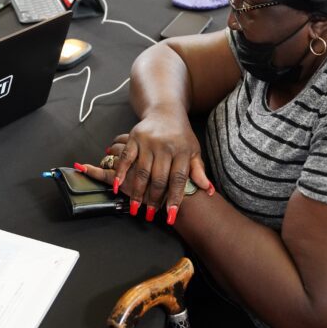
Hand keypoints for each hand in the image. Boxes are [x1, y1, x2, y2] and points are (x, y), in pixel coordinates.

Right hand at [79, 115, 213, 224]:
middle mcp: (166, 146)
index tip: (171, 216)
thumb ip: (198, 171)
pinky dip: (120, 172)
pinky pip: (126, 158)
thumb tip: (209, 190)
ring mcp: (149, 142)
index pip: (179, 179)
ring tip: (135, 208)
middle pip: (159, 178)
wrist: (166, 111)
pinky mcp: (134, 137)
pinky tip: (117, 186)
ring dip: (137, 192)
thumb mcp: (194, 150)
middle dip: (154, 199)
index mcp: (183, 151)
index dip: (175, 199)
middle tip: (150, 215)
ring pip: (141, 171)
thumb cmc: (181, 135)